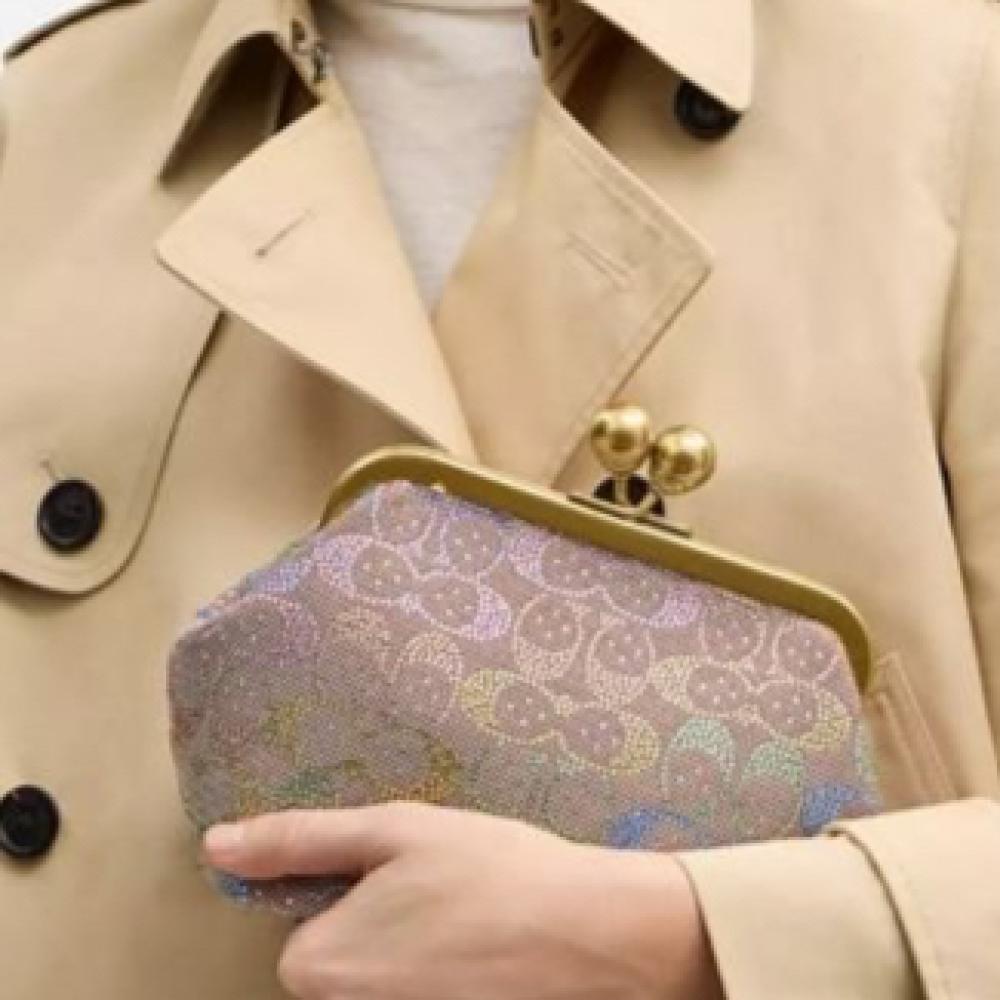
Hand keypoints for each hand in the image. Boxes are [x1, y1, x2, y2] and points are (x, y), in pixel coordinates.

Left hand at [204, 803, 722, 999]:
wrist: (593, 933)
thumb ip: (297, 840)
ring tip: (471, 916)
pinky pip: (422, 992)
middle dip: (380, 927)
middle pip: (343, 964)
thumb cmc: (488, 870)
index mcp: (321, 965)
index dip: (350, 894)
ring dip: (416, 951)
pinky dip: (446, 975)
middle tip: (442, 889)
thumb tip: (216, 846)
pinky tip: (487, 948)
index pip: (303, 932)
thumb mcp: (391, 830)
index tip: (402, 874)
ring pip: (385, 983)